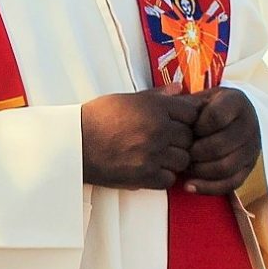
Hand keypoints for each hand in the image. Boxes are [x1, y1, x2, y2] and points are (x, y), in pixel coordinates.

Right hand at [80, 89, 199, 189]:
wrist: (75, 144)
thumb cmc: (97, 118)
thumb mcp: (127, 99)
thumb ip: (157, 95)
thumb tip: (180, 89)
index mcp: (155, 108)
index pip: (192, 113)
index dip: (187, 118)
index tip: (178, 122)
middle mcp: (158, 130)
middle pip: (190, 137)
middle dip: (181, 139)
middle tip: (166, 140)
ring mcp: (153, 155)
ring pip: (183, 160)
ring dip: (174, 159)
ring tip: (159, 155)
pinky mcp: (144, 176)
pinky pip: (169, 179)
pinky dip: (163, 176)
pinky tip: (151, 168)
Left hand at [183, 86, 259, 194]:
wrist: (230, 117)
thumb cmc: (206, 109)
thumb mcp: (199, 99)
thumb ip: (187, 105)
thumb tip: (172, 116)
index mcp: (237, 102)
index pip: (216, 117)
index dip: (196, 126)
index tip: (185, 129)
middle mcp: (250, 124)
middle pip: (220, 145)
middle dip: (195, 152)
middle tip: (180, 153)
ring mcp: (252, 148)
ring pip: (226, 167)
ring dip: (200, 170)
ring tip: (184, 168)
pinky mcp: (249, 167)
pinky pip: (230, 184)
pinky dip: (208, 187)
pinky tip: (189, 185)